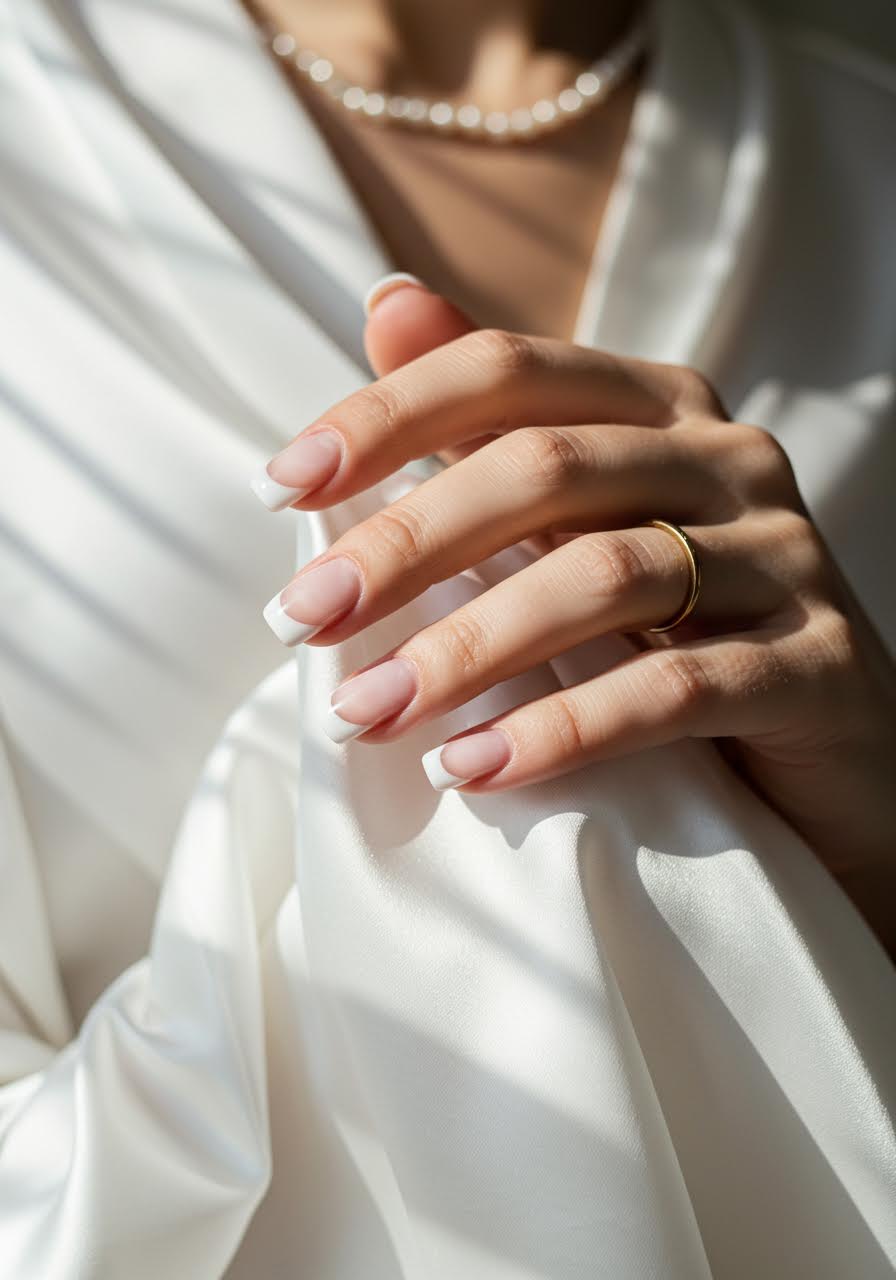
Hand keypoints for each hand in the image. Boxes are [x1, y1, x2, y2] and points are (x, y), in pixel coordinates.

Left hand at [255, 278, 895, 954]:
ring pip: (605, 577)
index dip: (387, 418)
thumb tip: (385, 302)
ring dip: (465, 648)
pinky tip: (471, 767)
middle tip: (300, 620)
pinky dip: (563, 729)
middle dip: (404, 545)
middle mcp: (730, 457)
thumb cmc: (681, 627)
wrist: (829, 753)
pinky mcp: (819, 665)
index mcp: (660, 407)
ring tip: (366, 709)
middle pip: (544, 469)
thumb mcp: (582, 519)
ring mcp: (787, 558)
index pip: (505, 371)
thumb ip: (494, 420)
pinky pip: (675, 687)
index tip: (280, 487)